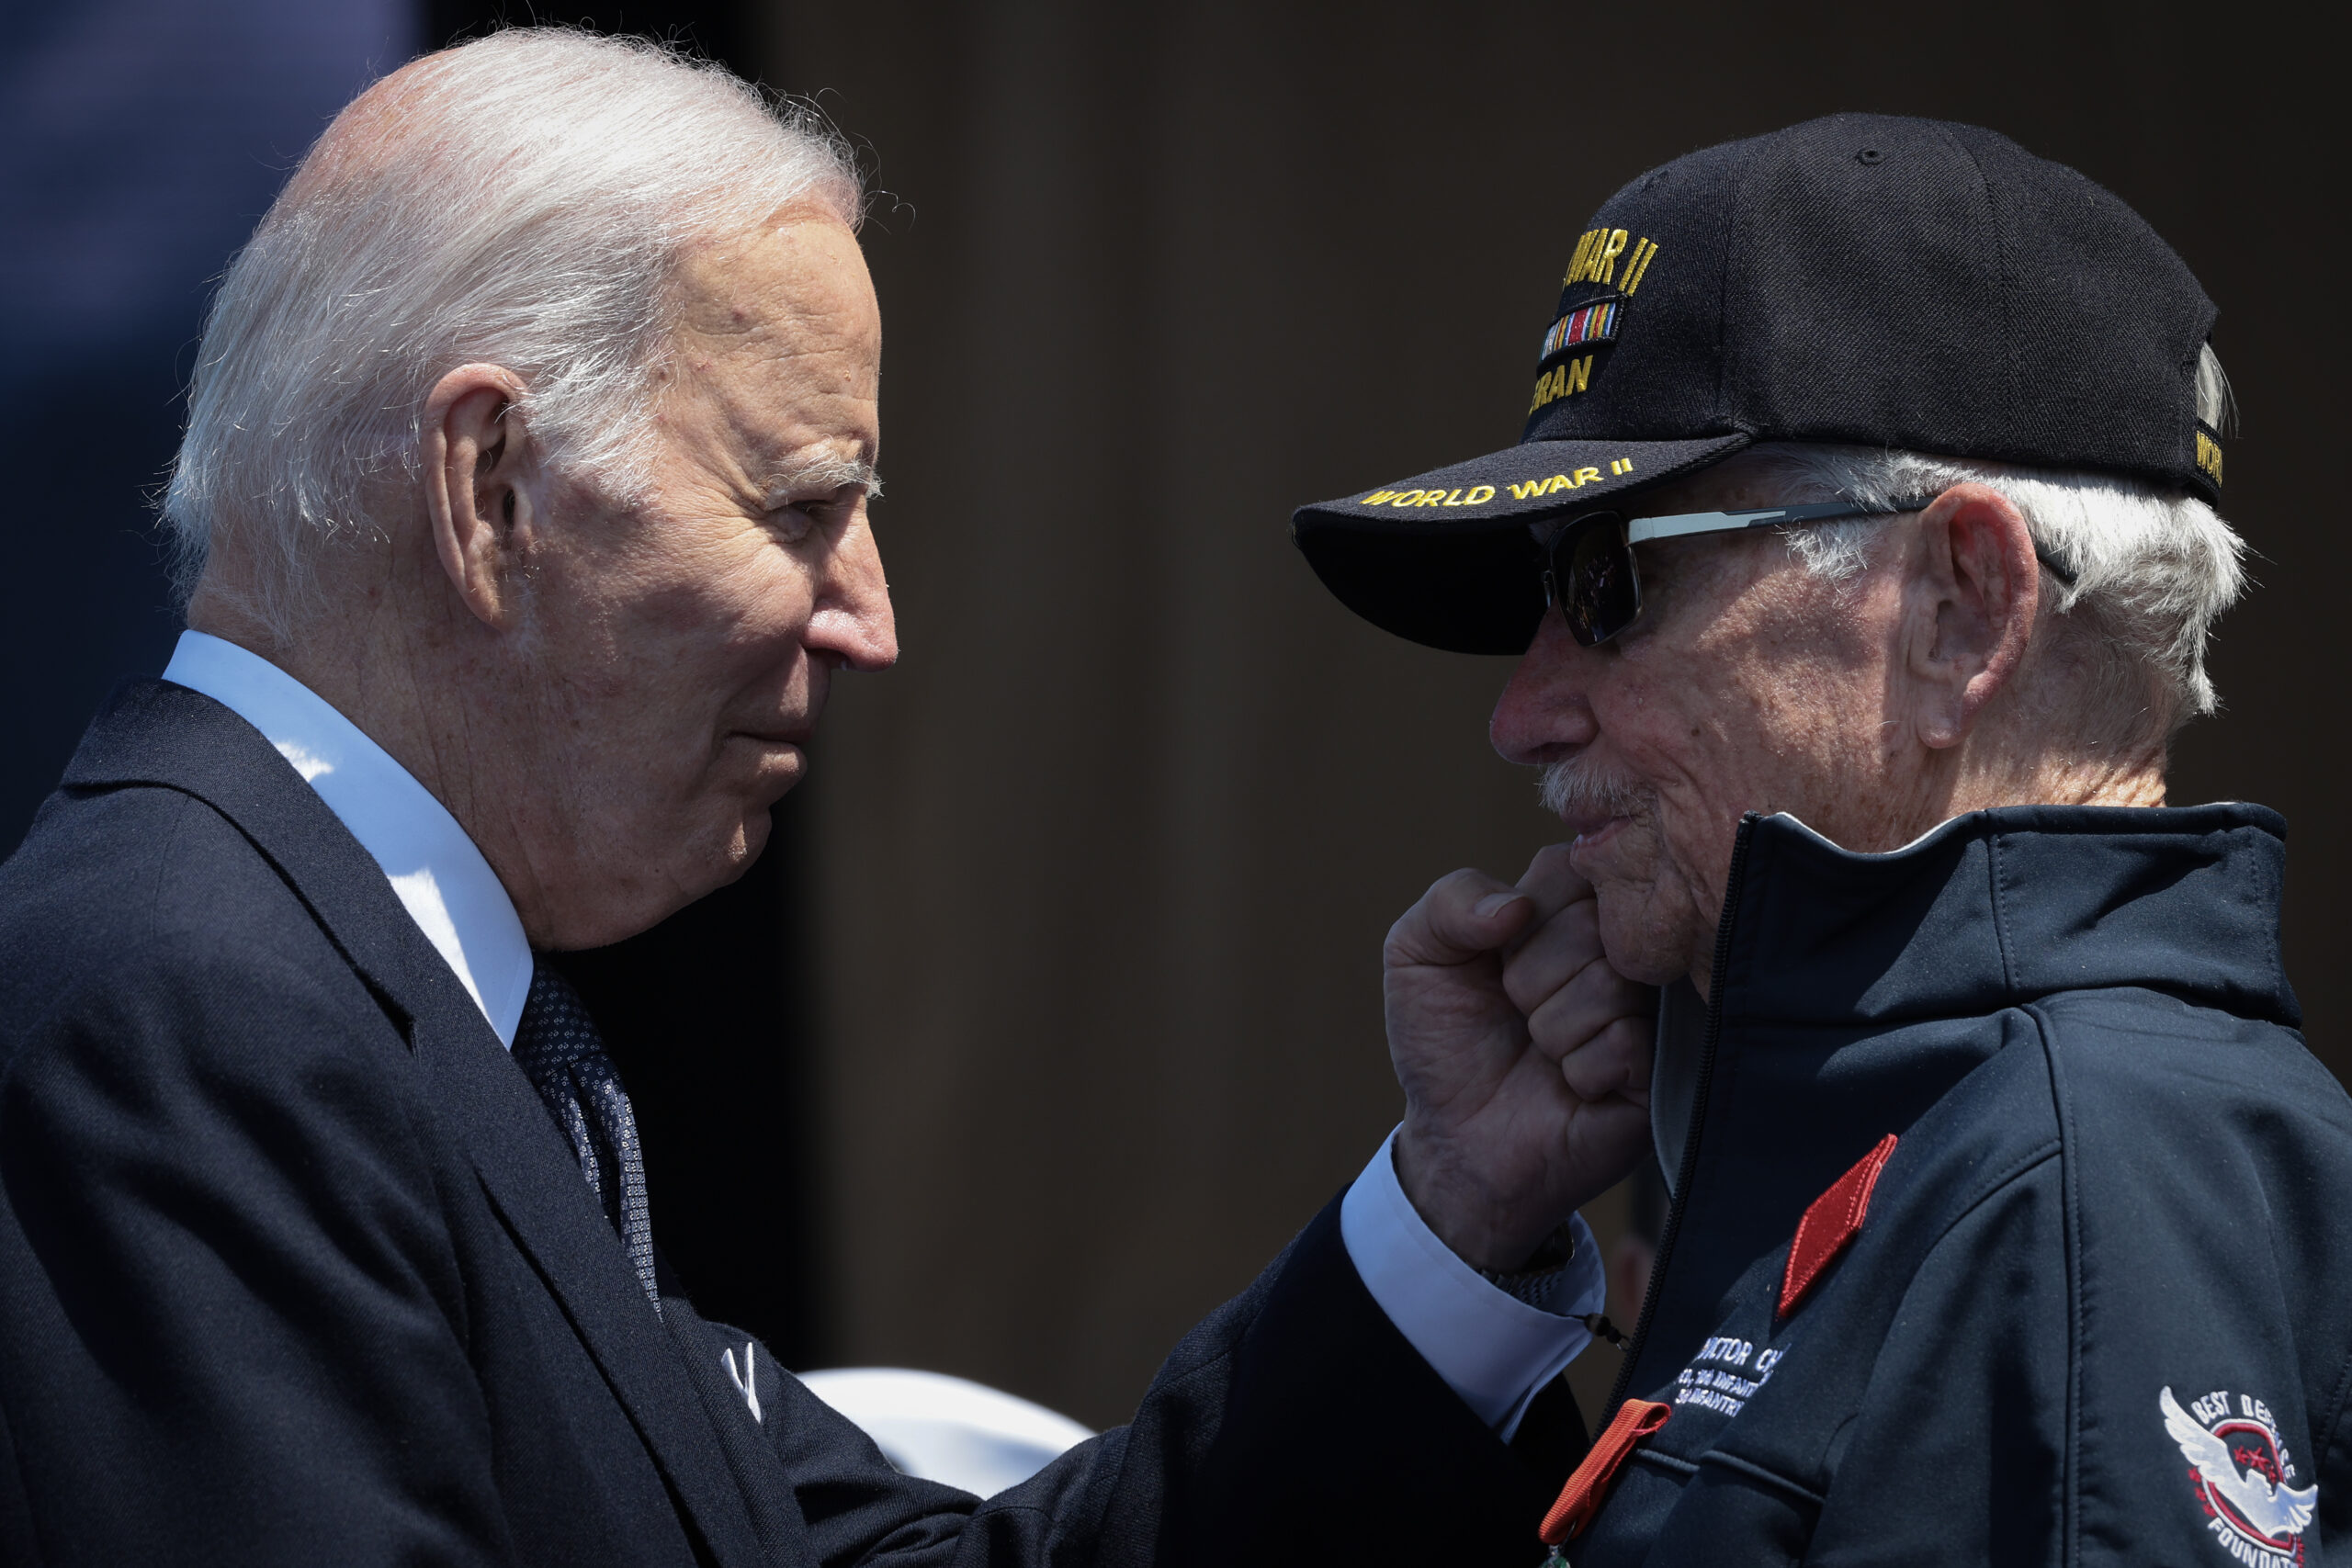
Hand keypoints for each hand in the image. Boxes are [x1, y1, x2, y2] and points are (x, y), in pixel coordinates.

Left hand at [1385, 844, 1655, 1270]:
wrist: (1459, 1139)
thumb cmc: (1448, 1039)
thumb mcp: (1417, 954)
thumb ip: (1451, 901)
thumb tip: (1514, 906)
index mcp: (1573, 904)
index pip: (1570, 866)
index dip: (1521, 917)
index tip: (1499, 955)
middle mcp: (1625, 946)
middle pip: (1591, 924)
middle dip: (1528, 978)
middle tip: (1518, 1012)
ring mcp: (1654, 1007)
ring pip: (1608, 983)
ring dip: (1550, 1029)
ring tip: (1544, 1050)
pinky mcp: (1666, 1068)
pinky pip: (1624, 1043)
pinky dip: (1578, 1069)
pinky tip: (1573, 1083)